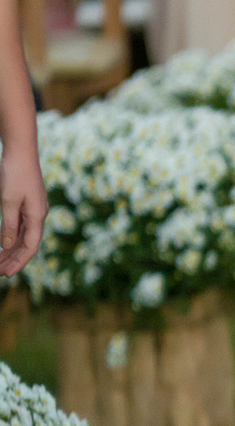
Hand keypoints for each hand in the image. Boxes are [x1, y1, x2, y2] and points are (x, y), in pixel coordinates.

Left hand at [0, 145, 46, 276]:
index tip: (6, 275)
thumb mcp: (8, 201)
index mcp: (37, 216)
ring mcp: (33, 210)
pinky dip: (12, 238)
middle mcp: (38, 215)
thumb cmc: (15, 174)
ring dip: (11, 251)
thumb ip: (8, 225)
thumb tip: (7, 246)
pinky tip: (4, 245)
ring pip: (23, 237)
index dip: (19, 262)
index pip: (30, 247)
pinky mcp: (27, 204)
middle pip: (27, 244)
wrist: (21, 151)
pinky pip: (20, 227)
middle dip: (13, 260)